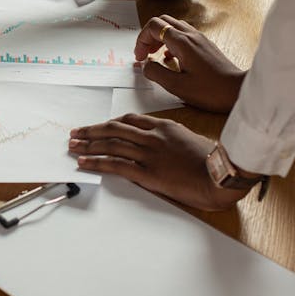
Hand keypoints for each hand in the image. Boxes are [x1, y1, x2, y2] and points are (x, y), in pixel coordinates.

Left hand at [69, 114, 245, 211]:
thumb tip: (157, 145)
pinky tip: (84, 163)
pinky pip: (115, 165)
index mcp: (163, 127)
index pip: (129, 120)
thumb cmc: (212, 161)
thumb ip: (170, 139)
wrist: (221, 175)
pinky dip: (96, 163)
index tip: (97, 126)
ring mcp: (149, 154)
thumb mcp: (190, 140)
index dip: (109, 123)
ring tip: (72, 146)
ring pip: (110, 145)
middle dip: (91, 131)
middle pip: (114, 129)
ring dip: (88, 145)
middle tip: (75, 133)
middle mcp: (153, 137)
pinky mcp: (148, 172)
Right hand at [134, 15, 244, 112]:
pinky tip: (171, 59)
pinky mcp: (204, 45)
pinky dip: (171, 42)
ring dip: (159, 38)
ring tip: (155, 56)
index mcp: (182, 42)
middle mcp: (191, 35)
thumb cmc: (211, 90)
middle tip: (144, 54)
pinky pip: (183, 35)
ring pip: (172, 26)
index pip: (154, 26)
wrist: (237, 90)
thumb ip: (156, 73)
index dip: (141, 40)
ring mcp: (199, 38)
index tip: (139, 57)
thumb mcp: (177, 86)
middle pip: (162, 21)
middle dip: (148, 36)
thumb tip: (146, 65)